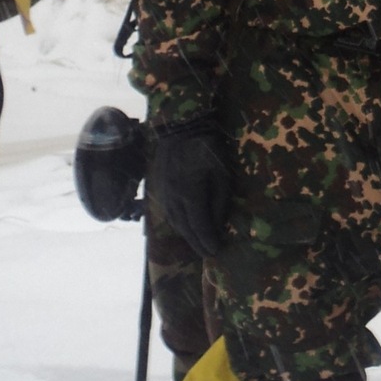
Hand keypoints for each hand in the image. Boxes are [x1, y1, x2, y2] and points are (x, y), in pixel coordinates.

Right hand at [147, 116, 235, 254]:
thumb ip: (220, 200)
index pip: (199, 225)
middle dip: (197, 243)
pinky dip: (177, 223)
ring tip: (197, 244)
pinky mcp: (160, 186)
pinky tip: (184, 226)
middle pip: (185, 227)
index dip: (207, 240)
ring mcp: (164, 193)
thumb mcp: (221, 173)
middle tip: (207, 253)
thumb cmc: (208, 148)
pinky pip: (167, 211)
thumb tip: (219, 223)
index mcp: (190, 194)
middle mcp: (174, 198)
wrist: (181, 127)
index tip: (216, 251)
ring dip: (186, 235)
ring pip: (174, 221)